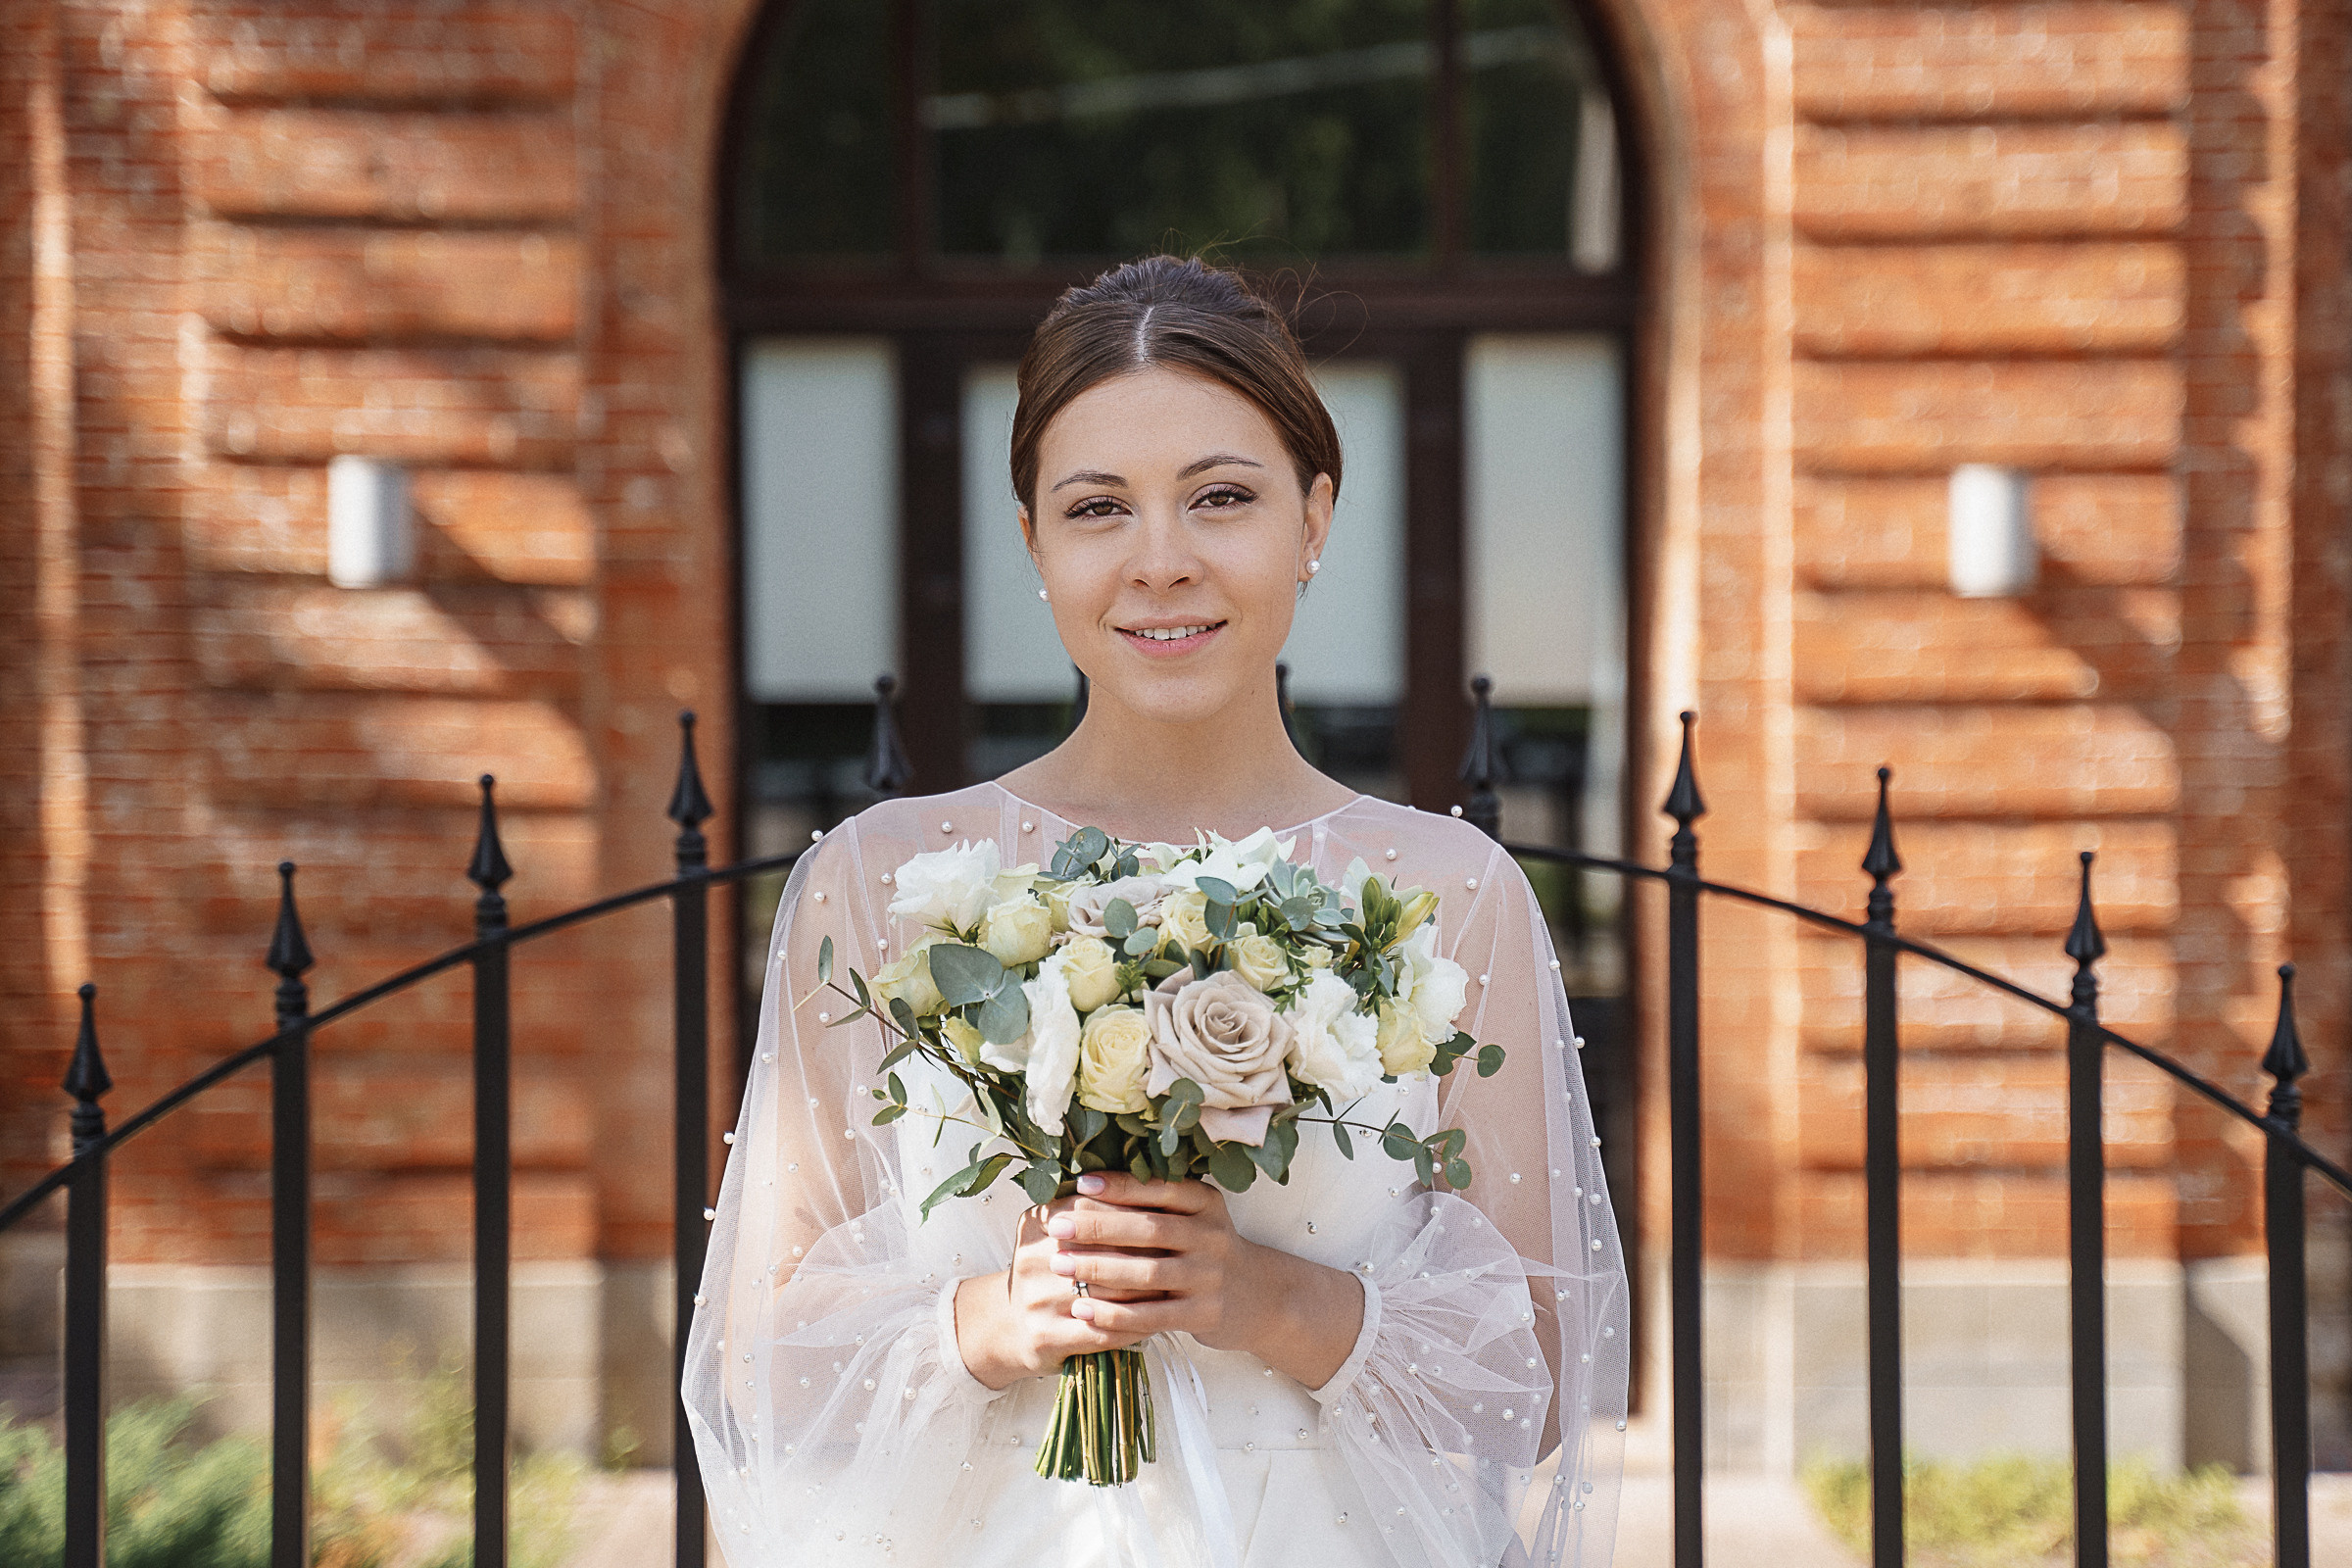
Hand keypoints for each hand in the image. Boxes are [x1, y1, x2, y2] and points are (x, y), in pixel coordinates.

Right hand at [949, 1181, 1168, 1390]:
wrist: (1006, 1326)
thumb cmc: (1045, 1273)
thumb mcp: (1054, 1233)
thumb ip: (1090, 1209)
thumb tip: (1147, 1182)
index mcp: (1036, 1224)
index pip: (1093, 1207)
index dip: (1133, 1209)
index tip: (1168, 1212)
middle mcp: (1031, 1259)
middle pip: (1105, 1249)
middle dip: (1147, 1251)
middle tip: (1182, 1250)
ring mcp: (1037, 1300)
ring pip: (1109, 1292)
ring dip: (1148, 1292)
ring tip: (1178, 1286)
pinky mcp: (1045, 1337)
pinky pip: (1103, 1331)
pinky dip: (1133, 1327)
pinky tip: (1156, 1322)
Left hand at [1044, 1171, 1363, 1388]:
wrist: (1263, 1297)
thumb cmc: (1209, 1251)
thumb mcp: (1197, 1218)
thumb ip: (1156, 1204)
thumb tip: (1087, 1189)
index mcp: (1206, 1204)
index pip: (1159, 1189)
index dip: (1120, 1186)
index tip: (1080, 1184)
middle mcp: (1211, 1236)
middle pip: (1149, 1229)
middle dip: (1099, 1227)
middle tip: (1057, 1226)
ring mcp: (1210, 1277)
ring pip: (1148, 1273)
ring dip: (1100, 1269)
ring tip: (1060, 1266)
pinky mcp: (1204, 1314)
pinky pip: (1152, 1315)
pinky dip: (1115, 1314)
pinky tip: (1084, 1309)